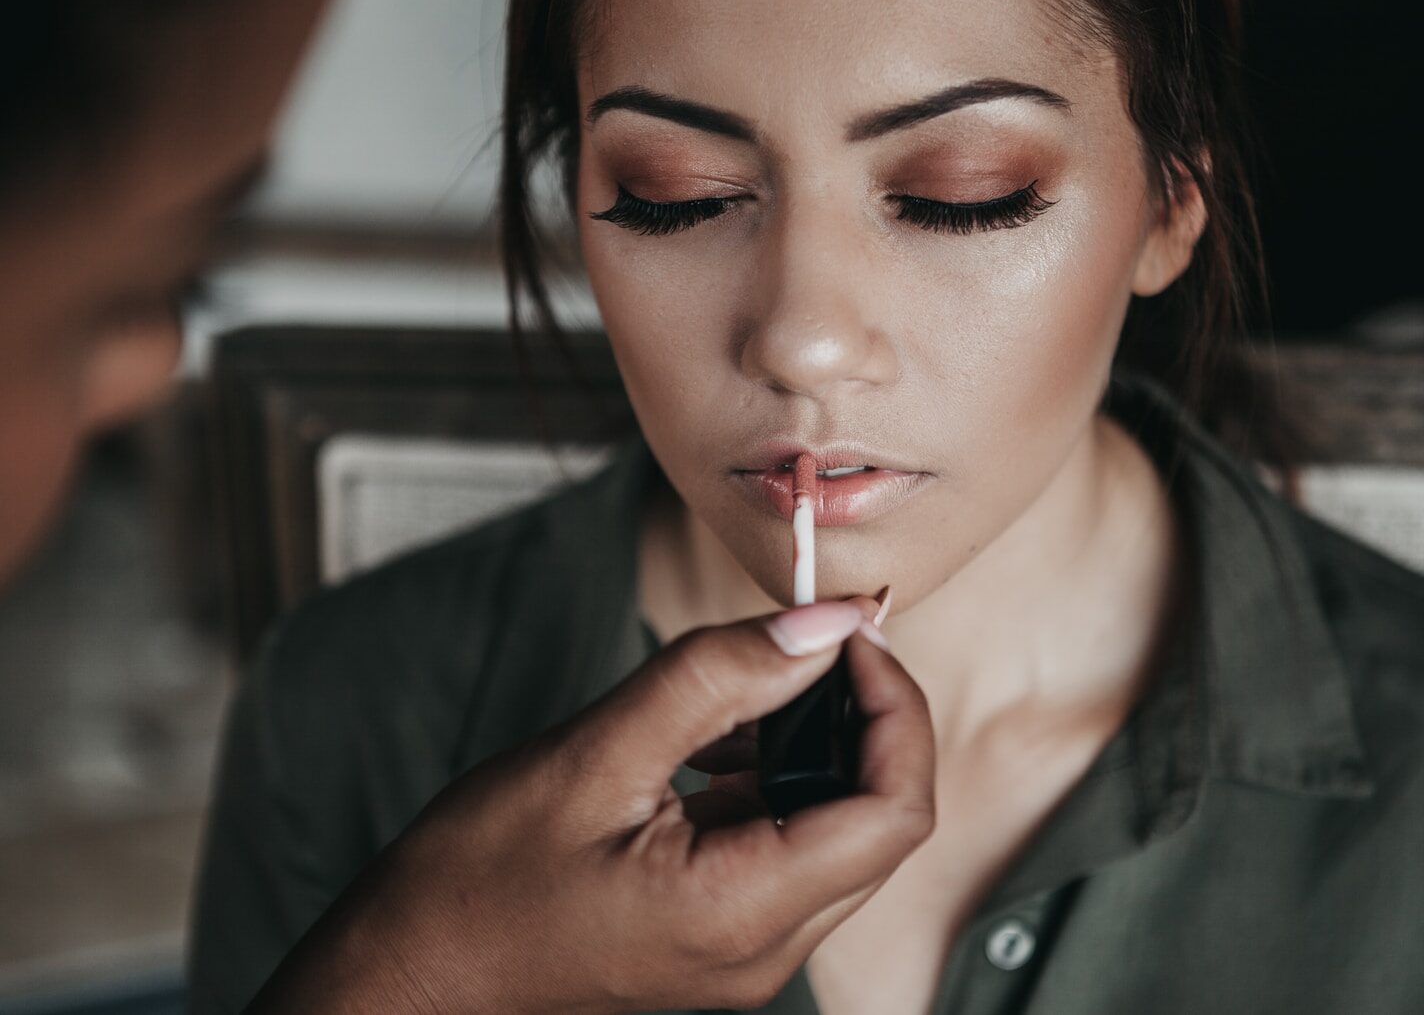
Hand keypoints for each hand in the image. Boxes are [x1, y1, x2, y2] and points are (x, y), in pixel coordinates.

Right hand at [247, 601, 934, 1013]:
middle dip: (862, 720)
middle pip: (878, 823)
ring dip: (814, 748)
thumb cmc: (472, 886)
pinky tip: (711, 740)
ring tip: (747, 689)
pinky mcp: (716, 936)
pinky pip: (782, 849)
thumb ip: (715, 680)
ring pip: (834, 833)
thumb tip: (818, 625)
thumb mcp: (593, 756)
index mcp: (743, 912)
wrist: (406, 977)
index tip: (851, 636)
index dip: (896, 709)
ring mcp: (742, 951)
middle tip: (810, 643)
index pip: (896, 811)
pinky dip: (769, 781)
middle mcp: (763, 949)